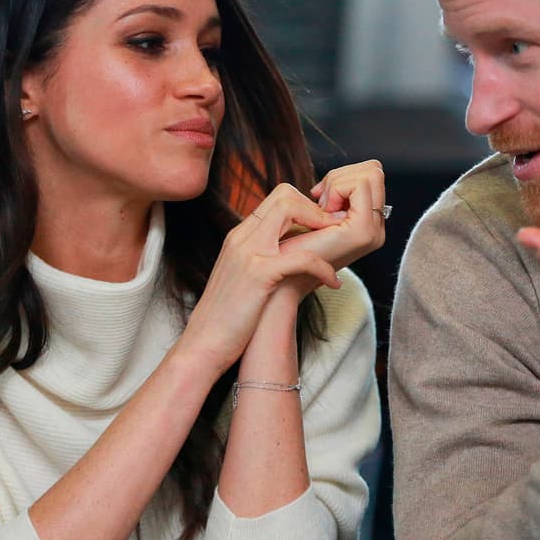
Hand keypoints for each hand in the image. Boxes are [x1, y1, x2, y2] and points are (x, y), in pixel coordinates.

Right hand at [184, 183, 342, 371]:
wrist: (202, 345)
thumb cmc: (228, 318)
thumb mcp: (245, 279)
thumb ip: (264, 261)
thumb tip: (296, 256)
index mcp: (240, 236)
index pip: (277, 198)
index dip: (306, 208)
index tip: (323, 232)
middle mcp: (242, 236)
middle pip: (285, 194)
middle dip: (317, 210)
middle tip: (336, 235)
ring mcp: (249, 252)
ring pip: (290, 209)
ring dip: (321, 225)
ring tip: (337, 252)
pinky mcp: (258, 274)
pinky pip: (301, 256)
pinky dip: (323, 267)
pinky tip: (333, 284)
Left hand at [279, 160, 386, 270]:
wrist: (283, 277)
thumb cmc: (291, 245)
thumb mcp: (318, 214)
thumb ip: (336, 196)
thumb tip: (342, 175)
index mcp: (370, 225)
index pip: (373, 174)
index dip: (341, 177)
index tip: (319, 198)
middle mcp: (378, 228)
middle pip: (375, 170)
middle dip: (342, 177)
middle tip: (321, 201)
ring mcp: (374, 231)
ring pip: (370, 174)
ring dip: (338, 184)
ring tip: (321, 209)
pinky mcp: (364, 230)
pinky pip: (358, 185)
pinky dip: (336, 189)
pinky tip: (322, 211)